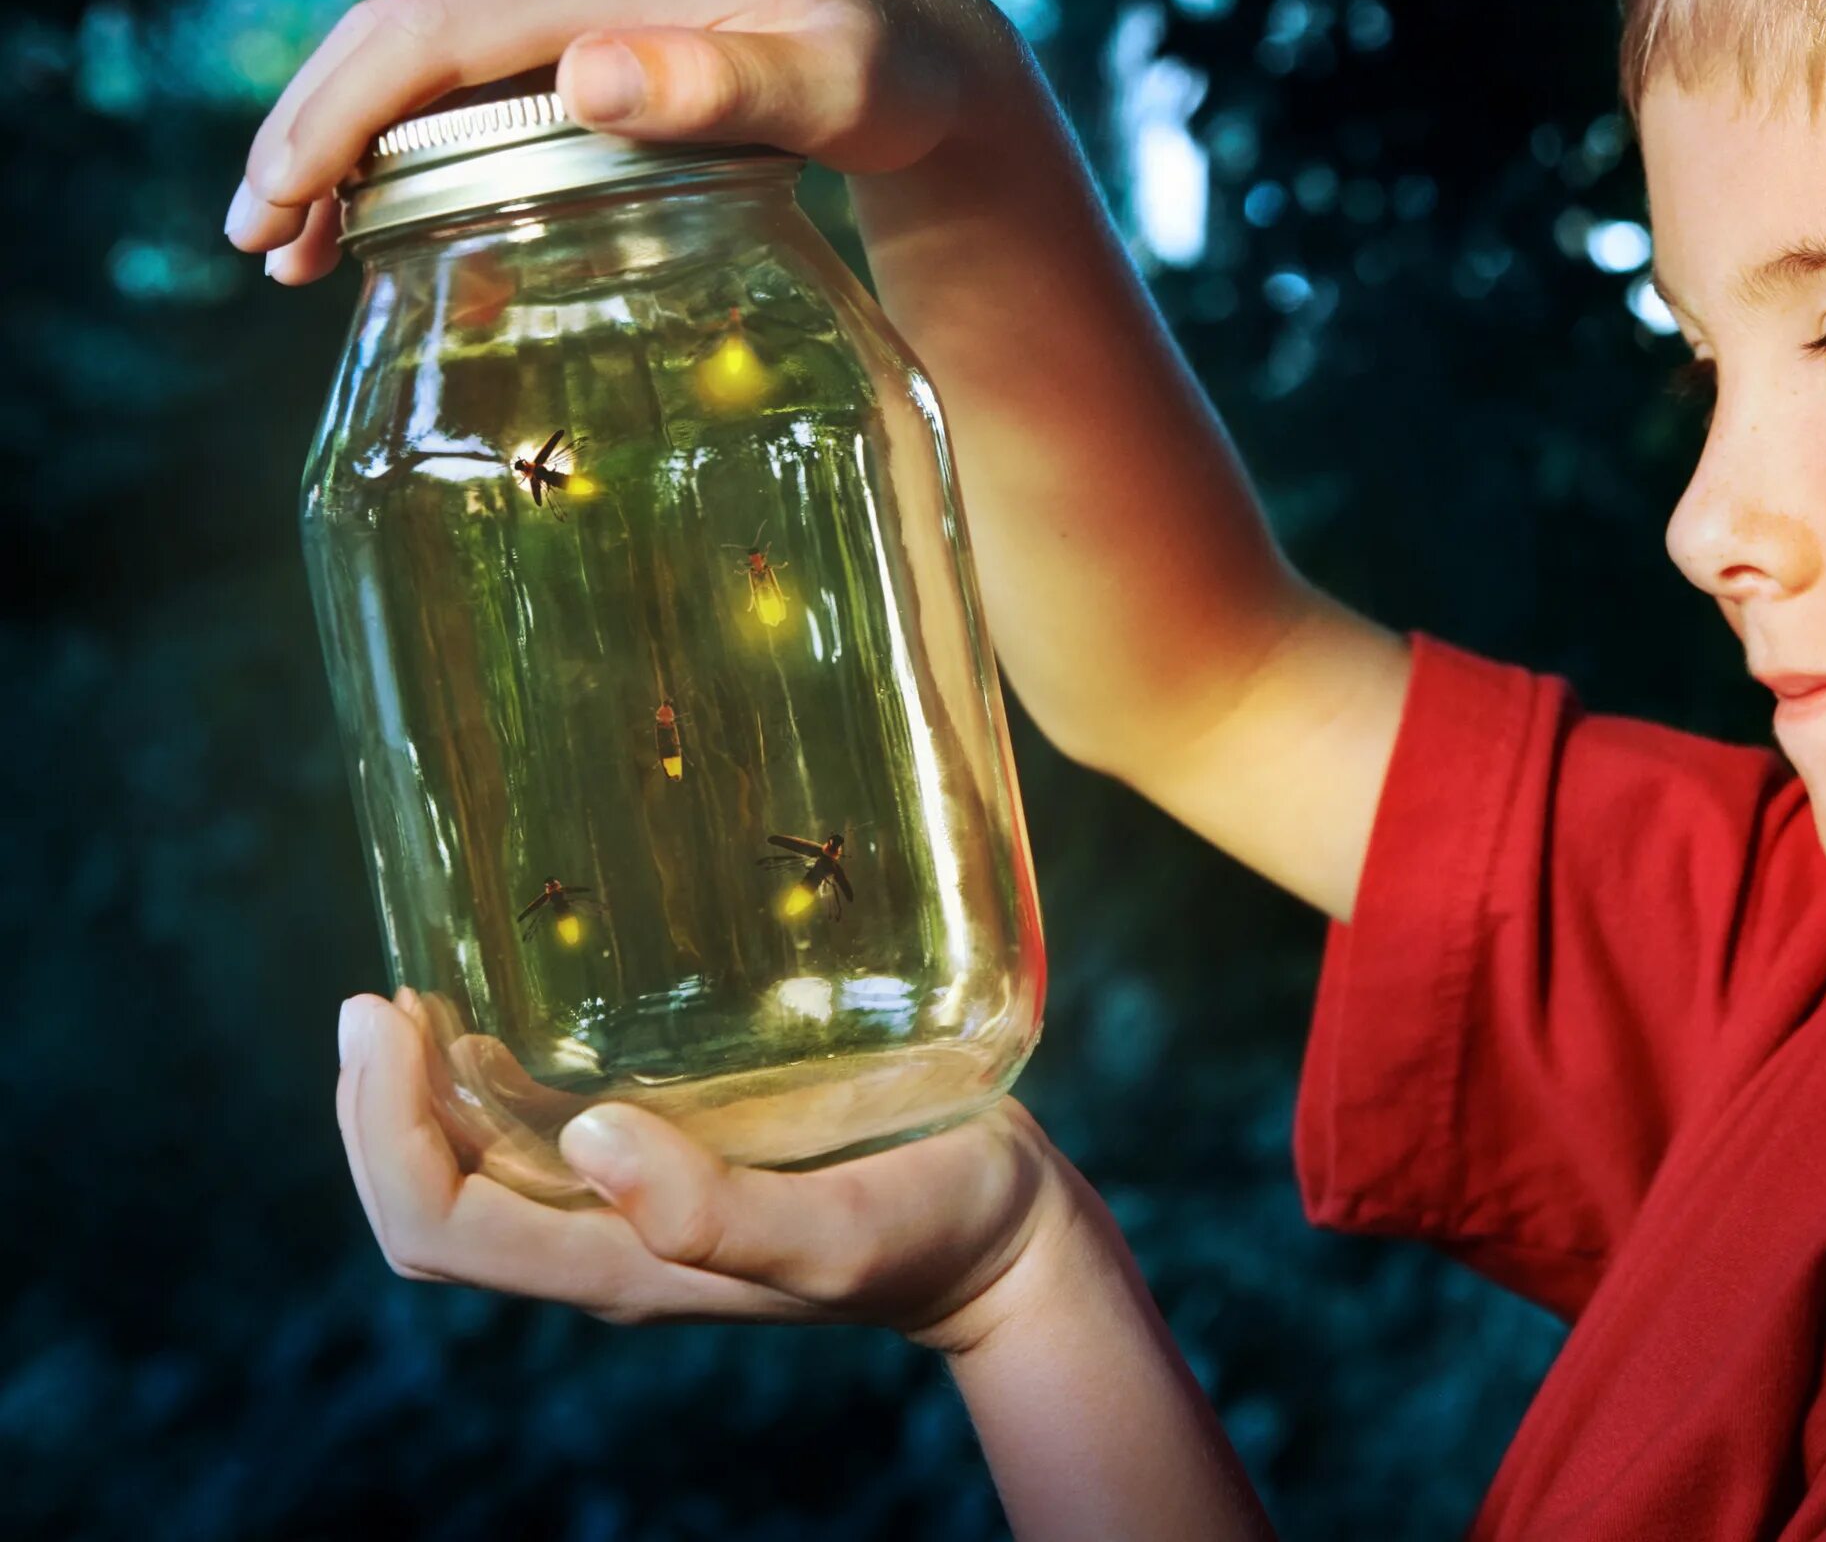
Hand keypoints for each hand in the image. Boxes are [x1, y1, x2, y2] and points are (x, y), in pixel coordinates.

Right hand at [226, 0, 1023, 285]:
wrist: (929, 47)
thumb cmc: (892, 72)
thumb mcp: (836, 86)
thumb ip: (728, 86)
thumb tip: (590, 77)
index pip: (432, 32)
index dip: (344, 112)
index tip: (285, 197)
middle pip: (400, 44)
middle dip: (313, 134)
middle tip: (261, 244)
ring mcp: (579, 9)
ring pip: (424, 71)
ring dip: (348, 150)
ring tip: (296, 256)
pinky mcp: (592, 47)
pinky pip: (472, 94)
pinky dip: (410, 155)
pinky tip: (389, 234)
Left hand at [333, 989, 1079, 1354]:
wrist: (1008, 1242)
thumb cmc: (938, 1227)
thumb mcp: (841, 1232)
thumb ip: (717, 1210)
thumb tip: (586, 1136)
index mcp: (626, 1268)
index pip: (444, 1225)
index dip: (386, 1133)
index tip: (389, 1017)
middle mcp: (611, 1245)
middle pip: (435, 1206)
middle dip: (378, 1112)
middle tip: (377, 998)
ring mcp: (639, 1213)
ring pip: (476, 1176)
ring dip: (420, 1101)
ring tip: (414, 1002)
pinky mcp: (680, 1167)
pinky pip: (541, 1144)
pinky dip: (490, 1088)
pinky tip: (504, 1023)